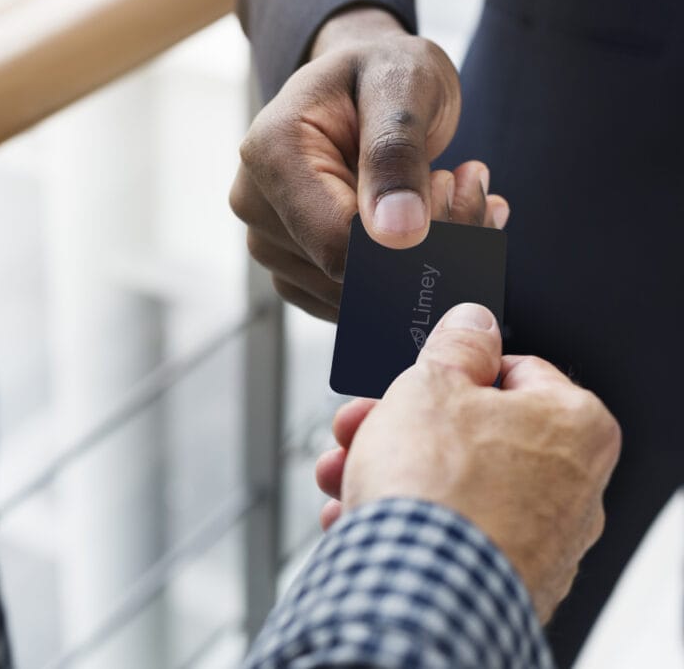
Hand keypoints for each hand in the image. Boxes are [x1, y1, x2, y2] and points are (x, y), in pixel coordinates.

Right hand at [230, 7, 509, 320]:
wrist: (363, 81)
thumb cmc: (381, 71)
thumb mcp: (402, 84)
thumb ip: (396, 152)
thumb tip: (397, 236)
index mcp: (270, 152)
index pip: (337, 241)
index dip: (408, 238)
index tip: (453, 186)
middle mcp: (255, 204)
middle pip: (346, 273)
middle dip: (427, 243)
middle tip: (468, 183)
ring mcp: (269, 243)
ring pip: (353, 296)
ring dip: (423, 259)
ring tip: (455, 193)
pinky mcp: (291, 270)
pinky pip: (351, 301)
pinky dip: (403, 274)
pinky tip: (436, 227)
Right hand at [315, 303, 620, 621]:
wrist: (420, 593)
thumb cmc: (437, 488)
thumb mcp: (432, 383)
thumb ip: (457, 343)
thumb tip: (474, 321)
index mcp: (573, 424)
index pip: (510, 370)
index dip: (446, 370)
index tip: (411, 380)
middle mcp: (572, 485)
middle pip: (470, 432)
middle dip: (399, 426)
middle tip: (359, 425)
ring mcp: (540, 539)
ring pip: (451, 484)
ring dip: (387, 471)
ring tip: (341, 473)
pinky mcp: (505, 579)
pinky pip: (447, 533)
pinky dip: (402, 520)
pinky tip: (356, 517)